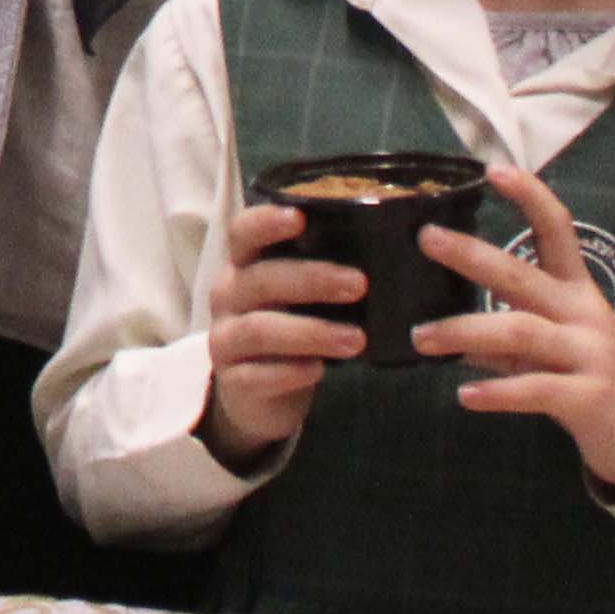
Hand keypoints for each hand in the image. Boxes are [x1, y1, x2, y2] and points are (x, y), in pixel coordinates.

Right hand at [190, 199, 367, 472]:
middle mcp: (228, 296)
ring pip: (260, 329)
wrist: (262, 395)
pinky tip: (319, 370)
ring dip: (311, 332)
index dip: (265, 222)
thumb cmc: (293, 328)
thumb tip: (389, 251)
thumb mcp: (304, 296)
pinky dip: (290, 372)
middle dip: (312, 278)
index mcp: (245, 265)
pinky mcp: (232, 380)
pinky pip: (256, 375)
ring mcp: (226, 339)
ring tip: (356, 340)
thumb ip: (327, 272)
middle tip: (360, 285)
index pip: (243, 233)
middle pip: (260, 279)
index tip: (300, 218)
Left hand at [420, 167, 614, 496]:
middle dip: (473, 256)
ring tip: (421, 338)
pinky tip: (464, 395)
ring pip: (521, 332)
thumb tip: (445, 330)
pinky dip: (498, 392)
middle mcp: (583, 315)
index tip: (494, 169)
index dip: (531, 197)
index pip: (558, 231)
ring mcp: (589, 355)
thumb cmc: (592, 376)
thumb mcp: (554, 344)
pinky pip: (537, 390)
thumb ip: (504, 334)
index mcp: (575, 291)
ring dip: (464, 332)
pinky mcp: (589, 398)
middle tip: (426, 239)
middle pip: (523, 277)